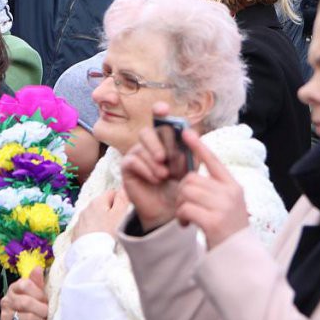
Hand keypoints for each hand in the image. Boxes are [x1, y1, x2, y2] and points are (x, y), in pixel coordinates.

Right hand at [0, 268, 47, 319]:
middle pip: (25, 302)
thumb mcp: (38, 296)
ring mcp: (4, 317)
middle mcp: (6, 301)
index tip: (46, 300)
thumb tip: (37, 268)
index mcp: (14, 289)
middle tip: (48, 314)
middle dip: (41, 309)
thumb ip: (38, 283)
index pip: (25, 285)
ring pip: (27, 318)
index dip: (39, 293)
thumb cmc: (35, 312)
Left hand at [72, 189, 130, 238]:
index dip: (120, 201)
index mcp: (97, 202)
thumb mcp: (120, 215)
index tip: (123, 214)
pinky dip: (93, 231)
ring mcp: (80, 221)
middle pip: (103, 205)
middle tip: (117, 225)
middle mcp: (86, 208)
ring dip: (101, 222)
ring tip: (108, 234)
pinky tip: (99, 240)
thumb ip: (123, 199)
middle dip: (110, 212)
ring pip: (94, 217)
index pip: (112, 193)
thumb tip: (124, 188)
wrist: (90, 255)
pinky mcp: (76, 233)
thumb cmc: (107, 234)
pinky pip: (88, 228)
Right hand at [120, 102, 183, 231]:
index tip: (162, 110)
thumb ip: (192, 150)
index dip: (159, 111)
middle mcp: (150, 144)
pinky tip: (156, 179)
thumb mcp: (191, 168)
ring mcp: (137, 154)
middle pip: (148, 132)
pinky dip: (146, 170)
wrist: (170, 210)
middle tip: (166, 158)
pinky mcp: (127, 167)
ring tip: (165, 175)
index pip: (160, 120)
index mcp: (166, 139)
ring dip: (154, 161)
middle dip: (158, 144)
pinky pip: (133, 160)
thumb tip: (188, 132)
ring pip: (141, 147)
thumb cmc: (181, 186)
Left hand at [175, 129, 249, 249]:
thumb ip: (214, 189)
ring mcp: (223, 207)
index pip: (214, 160)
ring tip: (185, 217)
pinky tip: (185, 225)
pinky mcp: (213, 221)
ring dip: (180, 205)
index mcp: (233, 186)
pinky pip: (185, 208)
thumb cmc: (228, 230)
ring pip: (186, 192)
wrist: (236, 257)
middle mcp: (230, 193)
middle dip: (181, 192)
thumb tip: (191, 176)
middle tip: (184, 207)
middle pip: (192, 179)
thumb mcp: (227, 205)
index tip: (186, 132)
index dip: (198, 146)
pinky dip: (180, 217)